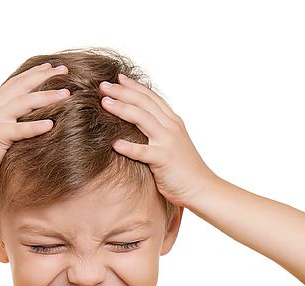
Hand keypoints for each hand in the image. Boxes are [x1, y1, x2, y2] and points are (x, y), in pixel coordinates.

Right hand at [0, 62, 71, 182]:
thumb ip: (6, 117)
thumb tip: (23, 116)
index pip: (17, 82)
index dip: (34, 72)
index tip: (50, 66)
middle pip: (23, 85)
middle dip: (45, 76)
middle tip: (64, 69)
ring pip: (25, 102)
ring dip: (47, 97)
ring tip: (66, 94)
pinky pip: (20, 130)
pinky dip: (35, 127)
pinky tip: (51, 124)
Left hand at [99, 73, 218, 207]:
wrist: (202, 188)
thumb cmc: (184, 169)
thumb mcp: (172, 144)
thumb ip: (158, 132)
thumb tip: (139, 125)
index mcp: (172, 122)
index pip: (151, 98)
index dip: (134, 86)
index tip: (117, 78)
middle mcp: (171, 127)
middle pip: (143, 103)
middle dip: (122, 92)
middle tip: (103, 85)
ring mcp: (168, 142)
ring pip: (142, 119)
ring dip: (122, 109)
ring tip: (104, 102)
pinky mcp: (164, 160)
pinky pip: (144, 152)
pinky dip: (129, 147)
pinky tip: (114, 143)